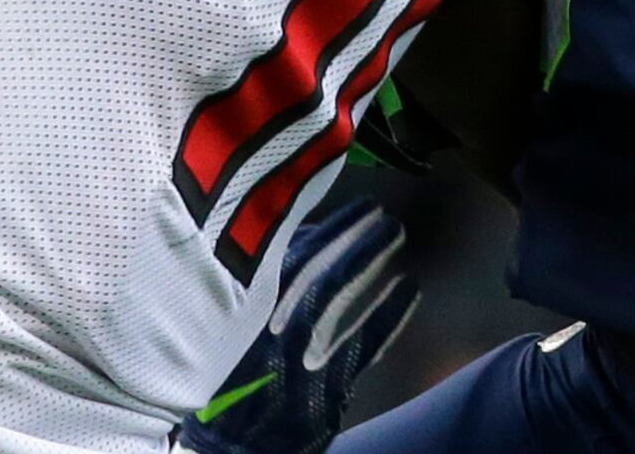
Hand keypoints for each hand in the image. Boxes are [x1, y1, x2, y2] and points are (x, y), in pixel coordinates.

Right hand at [178, 196, 417, 453]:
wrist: (229, 439)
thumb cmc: (223, 371)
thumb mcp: (226, 318)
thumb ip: (254, 281)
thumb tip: (292, 234)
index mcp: (248, 305)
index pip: (293, 254)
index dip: (330, 228)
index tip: (358, 205)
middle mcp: (277, 325)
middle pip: (323, 271)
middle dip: (355, 240)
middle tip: (383, 215)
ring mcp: (305, 356)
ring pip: (345, 301)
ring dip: (373, 265)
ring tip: (396, 237)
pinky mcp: (329, 385)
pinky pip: (365, 345)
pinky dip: (390, 316)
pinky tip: (410, 289)